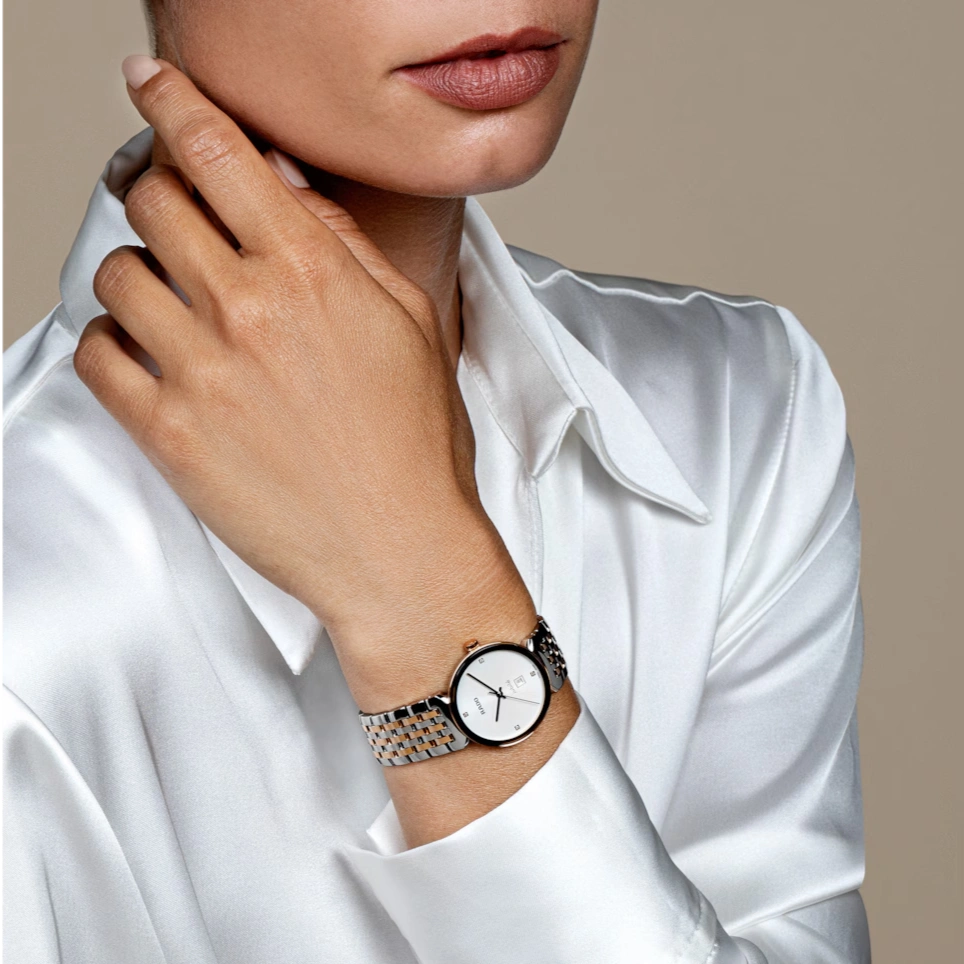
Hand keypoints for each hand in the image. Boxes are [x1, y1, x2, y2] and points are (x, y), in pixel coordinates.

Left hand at [73, 58, 535, 699]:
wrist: (400, 550)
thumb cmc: (416, 448)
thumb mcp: (410, 323)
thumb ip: (343, 243)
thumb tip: (286, 187)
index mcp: (312, 272)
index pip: (216, 150)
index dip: (172, 103)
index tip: (152, 89)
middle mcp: (248, 310)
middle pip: (151, 199)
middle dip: (159, 194)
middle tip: (178, 218)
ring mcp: (201, 372)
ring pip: (117, 273)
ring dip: (140, 273)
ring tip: (174, 303)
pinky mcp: (168, 435)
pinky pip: (97, 355)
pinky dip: (113, 343)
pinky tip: (152, 355)